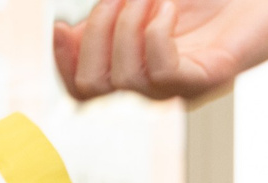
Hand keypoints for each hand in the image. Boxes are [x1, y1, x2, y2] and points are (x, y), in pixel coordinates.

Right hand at [56, 0, 267, 101]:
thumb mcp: (146, 2)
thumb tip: (69, 33)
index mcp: (136, 67)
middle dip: (94, 31)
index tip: (62, 23)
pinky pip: (160, 71)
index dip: (62, 61)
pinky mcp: (206, 80)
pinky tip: (169, 6)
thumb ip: (111, 16)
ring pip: (123, 78)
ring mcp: (179, 88)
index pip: (81, 89)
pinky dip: (155, 31)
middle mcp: (153, 86)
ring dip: (126, 23)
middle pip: (91, 85)